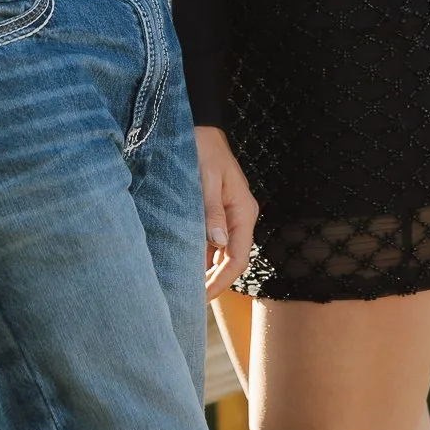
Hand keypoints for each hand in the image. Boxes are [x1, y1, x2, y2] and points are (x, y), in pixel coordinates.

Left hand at [194, 125, 257, 297]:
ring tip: (185, 289)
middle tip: (190, 301)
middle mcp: (240, 216)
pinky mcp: (217, 212)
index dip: (221, 280)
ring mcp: (230, 215)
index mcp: (243, 211)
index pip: (238, 257)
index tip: (202, 296)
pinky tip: (186, 266)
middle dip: (214, 281)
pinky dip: (202, 255)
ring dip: (207, 271)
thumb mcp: (205, 179)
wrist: (199, 128)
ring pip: (222, 253)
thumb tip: (218, 243)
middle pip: (232, 259)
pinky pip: (213, 241)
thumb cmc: (202, 149)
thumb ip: (211, 211)